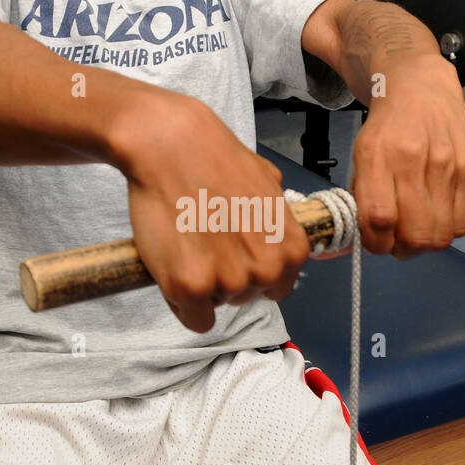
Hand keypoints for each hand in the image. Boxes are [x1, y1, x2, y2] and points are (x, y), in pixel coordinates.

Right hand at [122, 96, 309, 331]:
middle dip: (225, 278)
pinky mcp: (192, 288)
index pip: (276, 288)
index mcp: (292, 250)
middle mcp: (267, 270)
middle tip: (203, 243)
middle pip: (246, 297)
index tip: (231, 254)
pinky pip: (194, 318)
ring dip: (201, 285)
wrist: (172, 146)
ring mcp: (230, 281)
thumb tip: (275, 230)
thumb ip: (276, 218)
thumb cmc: (215, 159)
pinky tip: (174, 267)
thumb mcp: (268, 184)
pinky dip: (181, 301)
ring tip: (187, 243)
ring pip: (217, 305)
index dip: (250, 271)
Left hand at [349, 55, 464, 258]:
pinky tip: (437, 217)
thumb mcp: (361, 154)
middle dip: (404, 249)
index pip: (379, 218)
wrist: (419, 86)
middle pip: (416, 234)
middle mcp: (413, 160)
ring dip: (427, 243)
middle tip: (398, 243)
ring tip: (418, 230)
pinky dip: (448, 230)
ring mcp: (446, 165)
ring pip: (441, 234)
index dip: (377, 244)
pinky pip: (463, 221)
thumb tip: (370, 237)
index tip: (376, 244)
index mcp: (378, 156)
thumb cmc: (388, 125)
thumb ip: (364, 195)